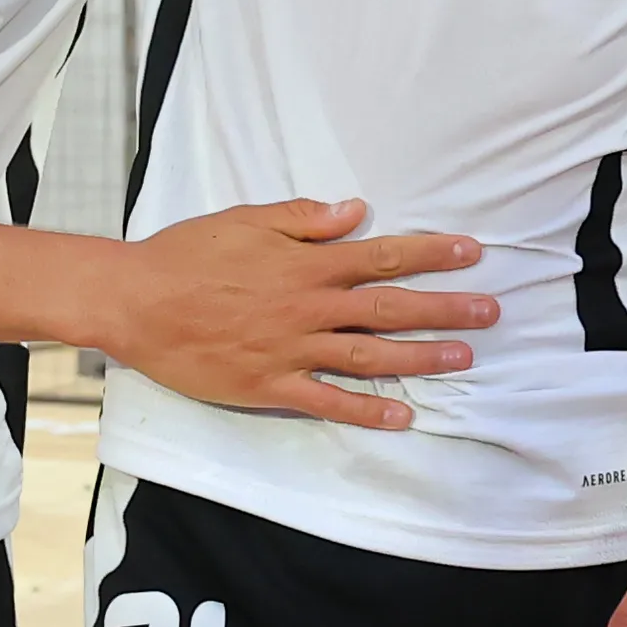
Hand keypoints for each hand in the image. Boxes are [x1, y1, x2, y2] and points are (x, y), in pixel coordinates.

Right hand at [88, 198, 495, 429]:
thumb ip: (303, 217)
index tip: (471, 253)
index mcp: (304, 263)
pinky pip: (328, 401)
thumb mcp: (245, 219)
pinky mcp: (271, 387)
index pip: (382, 255)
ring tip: (463, 358)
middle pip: (389, 307)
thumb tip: (356, 210)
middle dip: (444, 308)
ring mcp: (292, 350)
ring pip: (370, 356)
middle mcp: (307, 307)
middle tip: (491, 311)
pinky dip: (367, 411)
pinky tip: (402, 416)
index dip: (431, 253)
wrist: (136, 301)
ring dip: (420, 357)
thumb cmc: (186, 254)